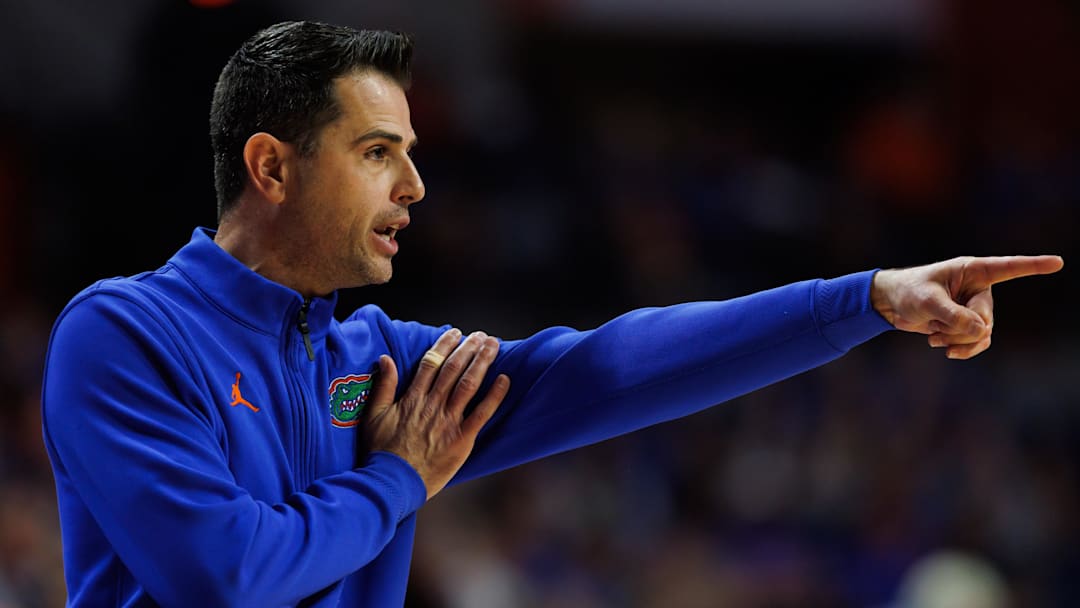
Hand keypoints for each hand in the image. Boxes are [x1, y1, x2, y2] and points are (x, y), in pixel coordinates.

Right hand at [363, 328, 509, 499]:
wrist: (392, 483)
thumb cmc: (381, 453)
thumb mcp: (373, 416)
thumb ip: (383, 386)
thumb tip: (385, 358)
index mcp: (412, 398)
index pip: (431, 363)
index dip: (445, 345)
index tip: (456, 333)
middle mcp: (432, 405)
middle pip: (454, 369)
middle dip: (468, 348)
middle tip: (480, 335)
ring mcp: (448, 421)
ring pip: (468, 384)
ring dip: (482, 363)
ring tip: (493, 346)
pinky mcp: (461, 439)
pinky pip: (481, 413)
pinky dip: (494, 396)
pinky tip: (505, 379)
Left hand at [871, 255, 1062, 358]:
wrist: (893, 305)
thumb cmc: (908, 292)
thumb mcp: (926, 302)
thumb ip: (953, 315)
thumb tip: (981, 331)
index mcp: (972, 271)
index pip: (1008, 268)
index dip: (1033, 266)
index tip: (1058, 262)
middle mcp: (979, 288)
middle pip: (986, 318)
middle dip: (960, 329)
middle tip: (935, 327)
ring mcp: (976, 308)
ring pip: (982, 334)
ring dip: (957, 340)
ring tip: (934, 336)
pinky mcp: (969, 324)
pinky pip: (978, 342)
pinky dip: (961, 348)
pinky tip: (941, 347)